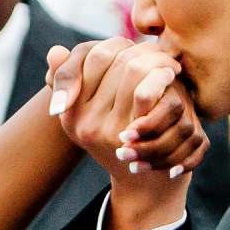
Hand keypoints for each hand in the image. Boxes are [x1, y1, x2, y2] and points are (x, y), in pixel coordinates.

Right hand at [47, 40, 208, 229]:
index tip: (133, 48)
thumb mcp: (98, 109)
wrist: (148, 185)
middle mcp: (82, 121)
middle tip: (160, 53)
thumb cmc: (126, 139)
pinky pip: (145, 91)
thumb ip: (77, 79)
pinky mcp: (133, 136)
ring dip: (156, 60)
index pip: (89, 55)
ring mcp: (105, 130)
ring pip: (132, 69)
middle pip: (112, 59)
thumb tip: (55, 51)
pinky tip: (173, 76)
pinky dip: (163, 77)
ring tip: (169, 64)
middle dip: (140, 50)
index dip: (117, 44)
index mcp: (69, 111)